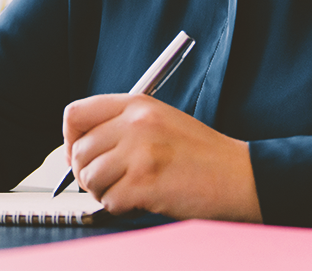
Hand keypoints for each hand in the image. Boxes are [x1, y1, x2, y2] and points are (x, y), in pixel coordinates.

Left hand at [63, 94, 261, 222]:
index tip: (79, 155)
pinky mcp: (144, 183)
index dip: (70, 140)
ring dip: (104, 192)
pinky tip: (142, 200)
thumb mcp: (161, 121)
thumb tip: (80, 150)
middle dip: (87, 174)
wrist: (241, 176)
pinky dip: (121, 207)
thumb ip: (122, 127)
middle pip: (79, 151)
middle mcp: (135, 123)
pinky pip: (109, 201)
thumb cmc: (203, 155)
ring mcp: (140, 152)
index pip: (76, 114)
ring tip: (129, 191)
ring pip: (90, 178)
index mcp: (137, 104)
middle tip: (109, 182)